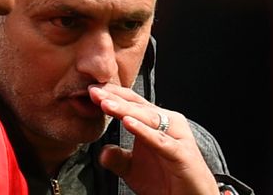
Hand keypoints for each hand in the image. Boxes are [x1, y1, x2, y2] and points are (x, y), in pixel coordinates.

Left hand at [88, 84, 217, 194]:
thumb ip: (117, 158)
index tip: (90, 90)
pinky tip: (128, 122)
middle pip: (137, 106)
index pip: (130, 103)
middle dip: (114, 98)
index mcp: (155, 123)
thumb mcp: (132, 170)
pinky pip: (161, 141)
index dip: (111, 95)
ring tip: (105, 103)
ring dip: (125, 110)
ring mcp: (177, 137)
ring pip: (148, 119)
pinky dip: (144, 131)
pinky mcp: (183, 154)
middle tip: (92, 91)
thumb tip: (102, 151)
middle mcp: (168, 124)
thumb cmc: (166, 181)